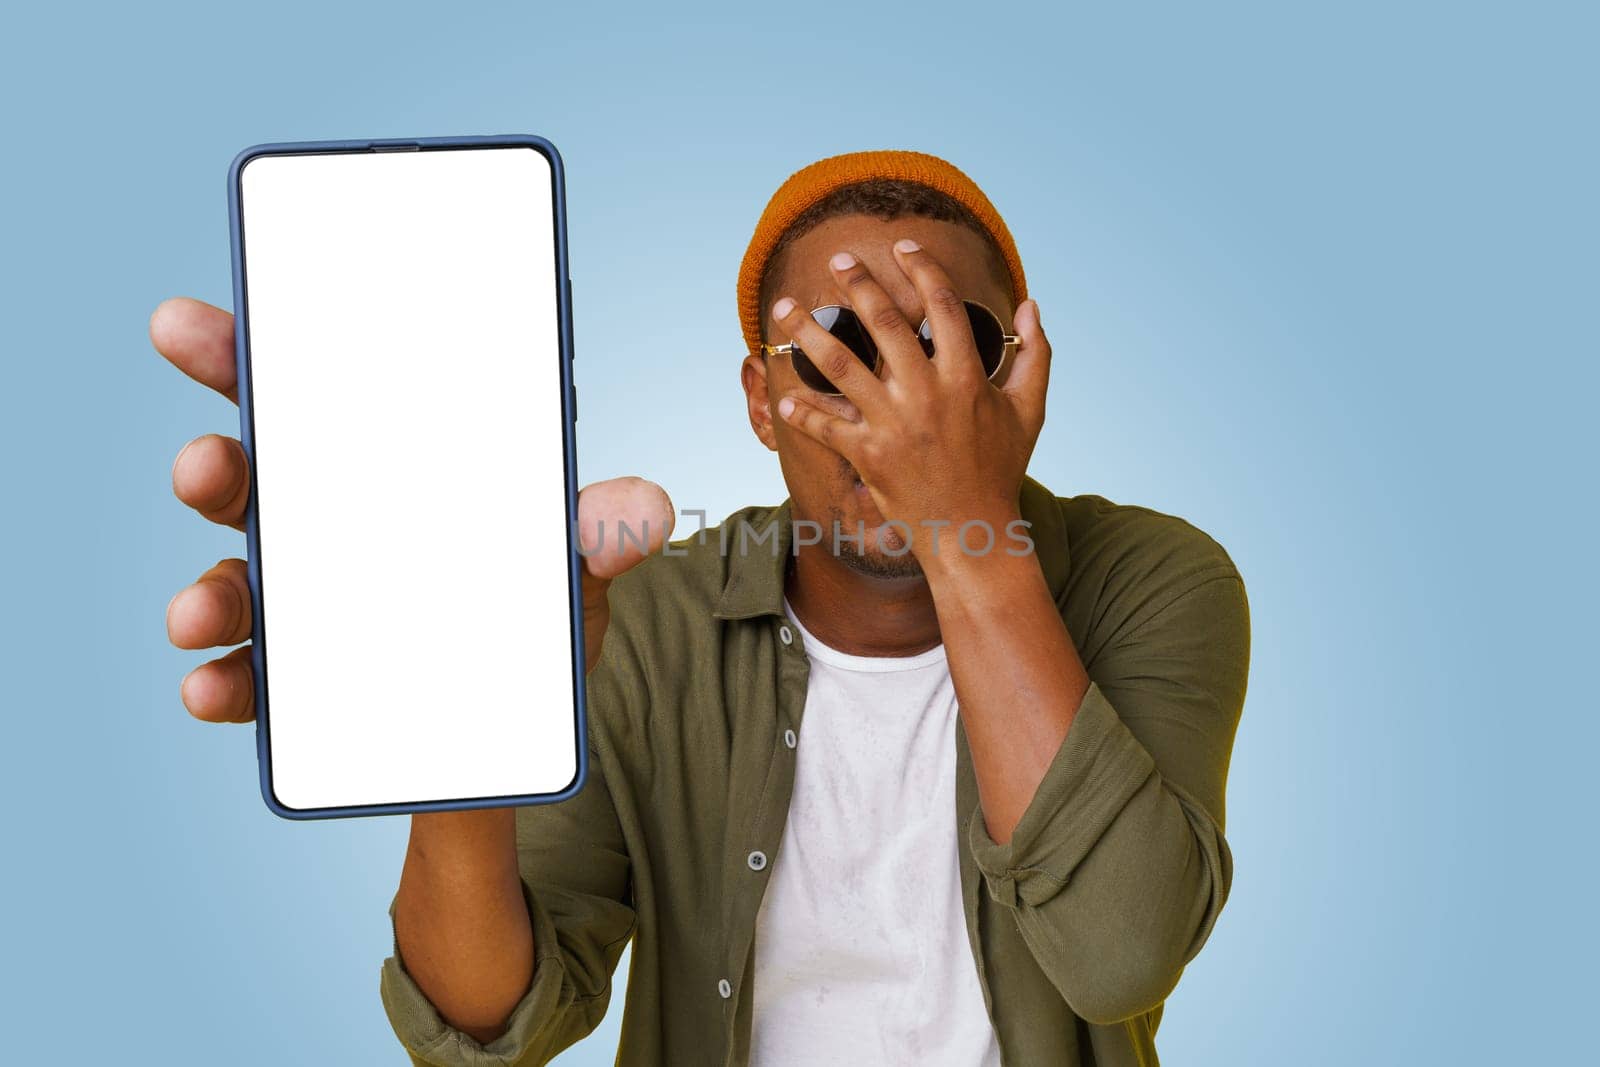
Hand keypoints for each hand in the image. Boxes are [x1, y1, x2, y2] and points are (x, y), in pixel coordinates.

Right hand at [151, 296, 670, 721]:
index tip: (189, 325)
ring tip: (203, 613)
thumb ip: (603, 529)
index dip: (243, 354)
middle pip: (250, 478)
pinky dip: (226, 684)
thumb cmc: (537, 602)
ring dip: (211, 594)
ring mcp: (307, 604)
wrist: (533, 712)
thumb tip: (647, 509)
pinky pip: (250, 679)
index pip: (304, 394)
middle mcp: (328, 524)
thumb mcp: (576, 558)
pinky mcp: (305, 685)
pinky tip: (209, 688)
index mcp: (382, 464)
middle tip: (205, 465)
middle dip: (216, 466)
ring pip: (237, 583)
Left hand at [769, 238, 1049, 565]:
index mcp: (966, 378)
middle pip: (886, 323)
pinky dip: (803, 412)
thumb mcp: (1029, 410)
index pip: (942, 306)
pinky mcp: (868, 456)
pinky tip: (784, 395)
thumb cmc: (1001, 468)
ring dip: (809, 332)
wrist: (974, 530)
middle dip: (859, 284)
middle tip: (839, 258)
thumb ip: (1036, 355)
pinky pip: (826, 427)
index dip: (923, 269)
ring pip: (842, 366)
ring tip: (785, 306)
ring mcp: (894, 425)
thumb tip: (1033, 306)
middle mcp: (927, 395)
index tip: (904, 246)